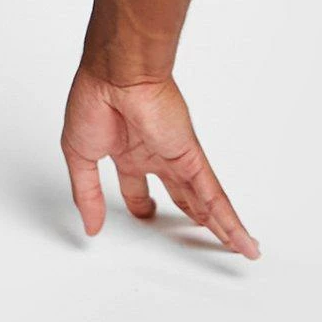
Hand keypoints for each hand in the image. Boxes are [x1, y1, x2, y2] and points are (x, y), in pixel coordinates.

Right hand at [61, 64, 258, 258]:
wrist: (116, 75)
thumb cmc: (93, 100)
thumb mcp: (79, 154)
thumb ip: (86, 193)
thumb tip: (91, 225)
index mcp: (125, 151)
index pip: (136, 186)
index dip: (139, 205)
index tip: (143, 217)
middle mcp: (154, 154)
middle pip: (178, 194)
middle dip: (187, 213)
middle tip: (196, 233)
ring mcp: (176, 157)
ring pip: (203, 200)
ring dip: (219, 224)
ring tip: (236, 246)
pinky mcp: (192, 158)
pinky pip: (215, 196)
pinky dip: (229, 221)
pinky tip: (242, 242)